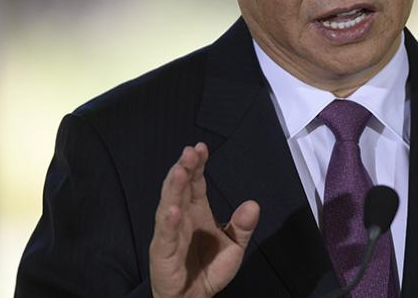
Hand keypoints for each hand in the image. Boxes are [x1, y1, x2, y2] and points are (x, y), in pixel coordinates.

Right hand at [149, 142, 260, 297]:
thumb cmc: (208, 270)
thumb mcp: (234, 246)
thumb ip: (243, 226)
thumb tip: (253, 205)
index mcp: (197, 211)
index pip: (195, 182)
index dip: (198, 165)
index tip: (201, 148)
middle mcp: (181, 217)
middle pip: (180, 187)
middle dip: (184, 168)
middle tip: (190, 152)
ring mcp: (170, 233)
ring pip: (169, 205)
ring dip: (173, 188)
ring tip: (180, 171)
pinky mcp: (163, 252)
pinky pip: (166, 234)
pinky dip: (168, 222)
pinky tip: (173, 209)